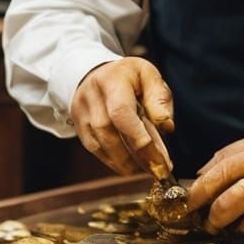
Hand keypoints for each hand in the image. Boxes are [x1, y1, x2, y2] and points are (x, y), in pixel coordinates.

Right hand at [70, 58, 173, 178]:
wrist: (97, 74)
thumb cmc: (129, 77)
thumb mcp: (149, 76)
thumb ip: (159, 99)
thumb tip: (166, 126)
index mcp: (112, 80)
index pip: (121, 112)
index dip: (138, 138)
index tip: (160, 159)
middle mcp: (91, 96)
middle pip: (109, 133)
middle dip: (137, 156)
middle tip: (160, 170)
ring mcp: (81, 112)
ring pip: (100, 145)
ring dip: (127, 162)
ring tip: (149, 168)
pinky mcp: (78, 126)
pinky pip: (95, 149)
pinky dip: (114, 161)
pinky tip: (132, 166)